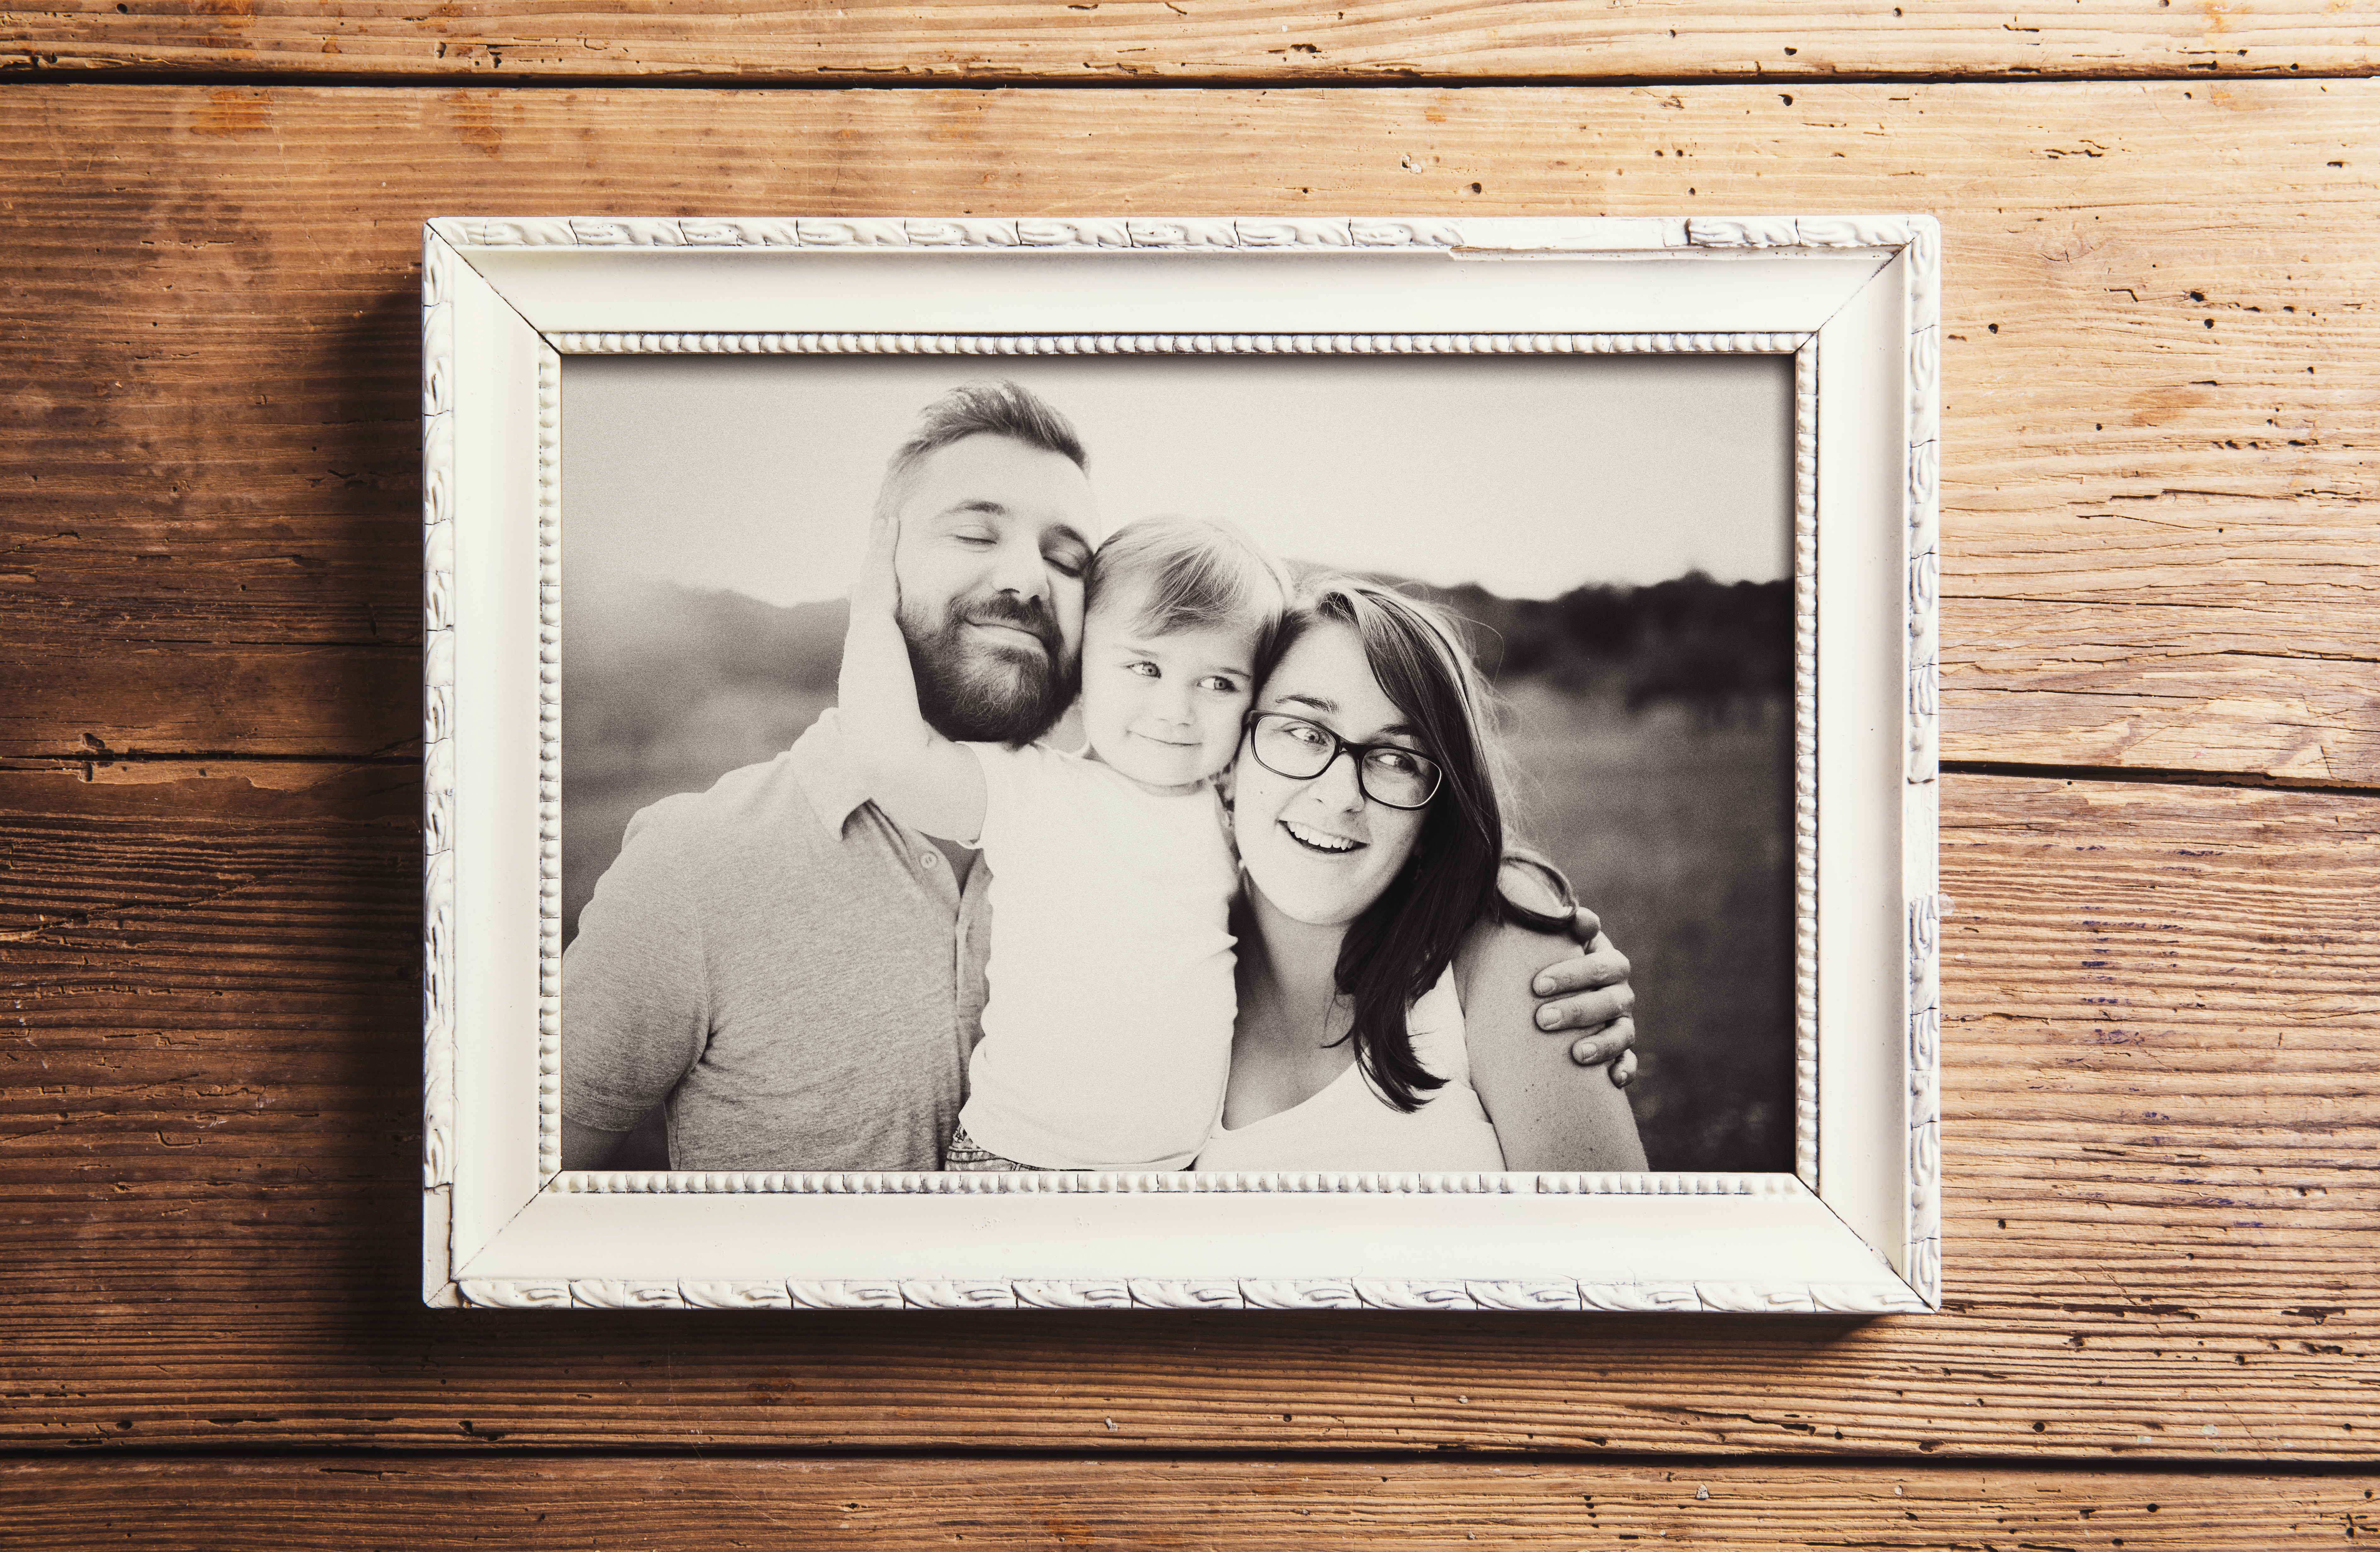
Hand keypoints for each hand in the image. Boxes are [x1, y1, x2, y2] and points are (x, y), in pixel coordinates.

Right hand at [852, 504, 901, 619]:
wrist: (871, 624)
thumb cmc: (871, 627)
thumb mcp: (864, 617)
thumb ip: (860, 607)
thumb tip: (849, 594)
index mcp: (862, 593)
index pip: (865, 576)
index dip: (867, 565)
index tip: (869, 557)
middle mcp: (865, 579)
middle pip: (869, 557)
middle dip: (872, 544)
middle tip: (874, 530)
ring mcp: (873, 570)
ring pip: (877, 547)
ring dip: (880, 533)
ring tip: (882, 520)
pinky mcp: (883, 565)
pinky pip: (887, 545)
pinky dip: (890, 532)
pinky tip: (893, 520)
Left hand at [1531, 905, 1637, 1087]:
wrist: (1554, 992)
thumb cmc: (1550, 964)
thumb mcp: (1555, 943)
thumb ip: (1562, 928)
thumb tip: (1576, 916)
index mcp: (1608, 963)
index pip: (1603, 965)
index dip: (1573, 974)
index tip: (1536, 985)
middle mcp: (1620, 993)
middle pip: (1611, 1000)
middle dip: (1577, 1010)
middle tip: (1541, 1019)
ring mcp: (1622, 1022)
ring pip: (1623, 1032)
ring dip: (1602, 1043)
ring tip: (1576, 1054)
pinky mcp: (1621, 1050)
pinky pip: (1629, 1061)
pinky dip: (1625, 1070)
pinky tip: (1614, 1080)